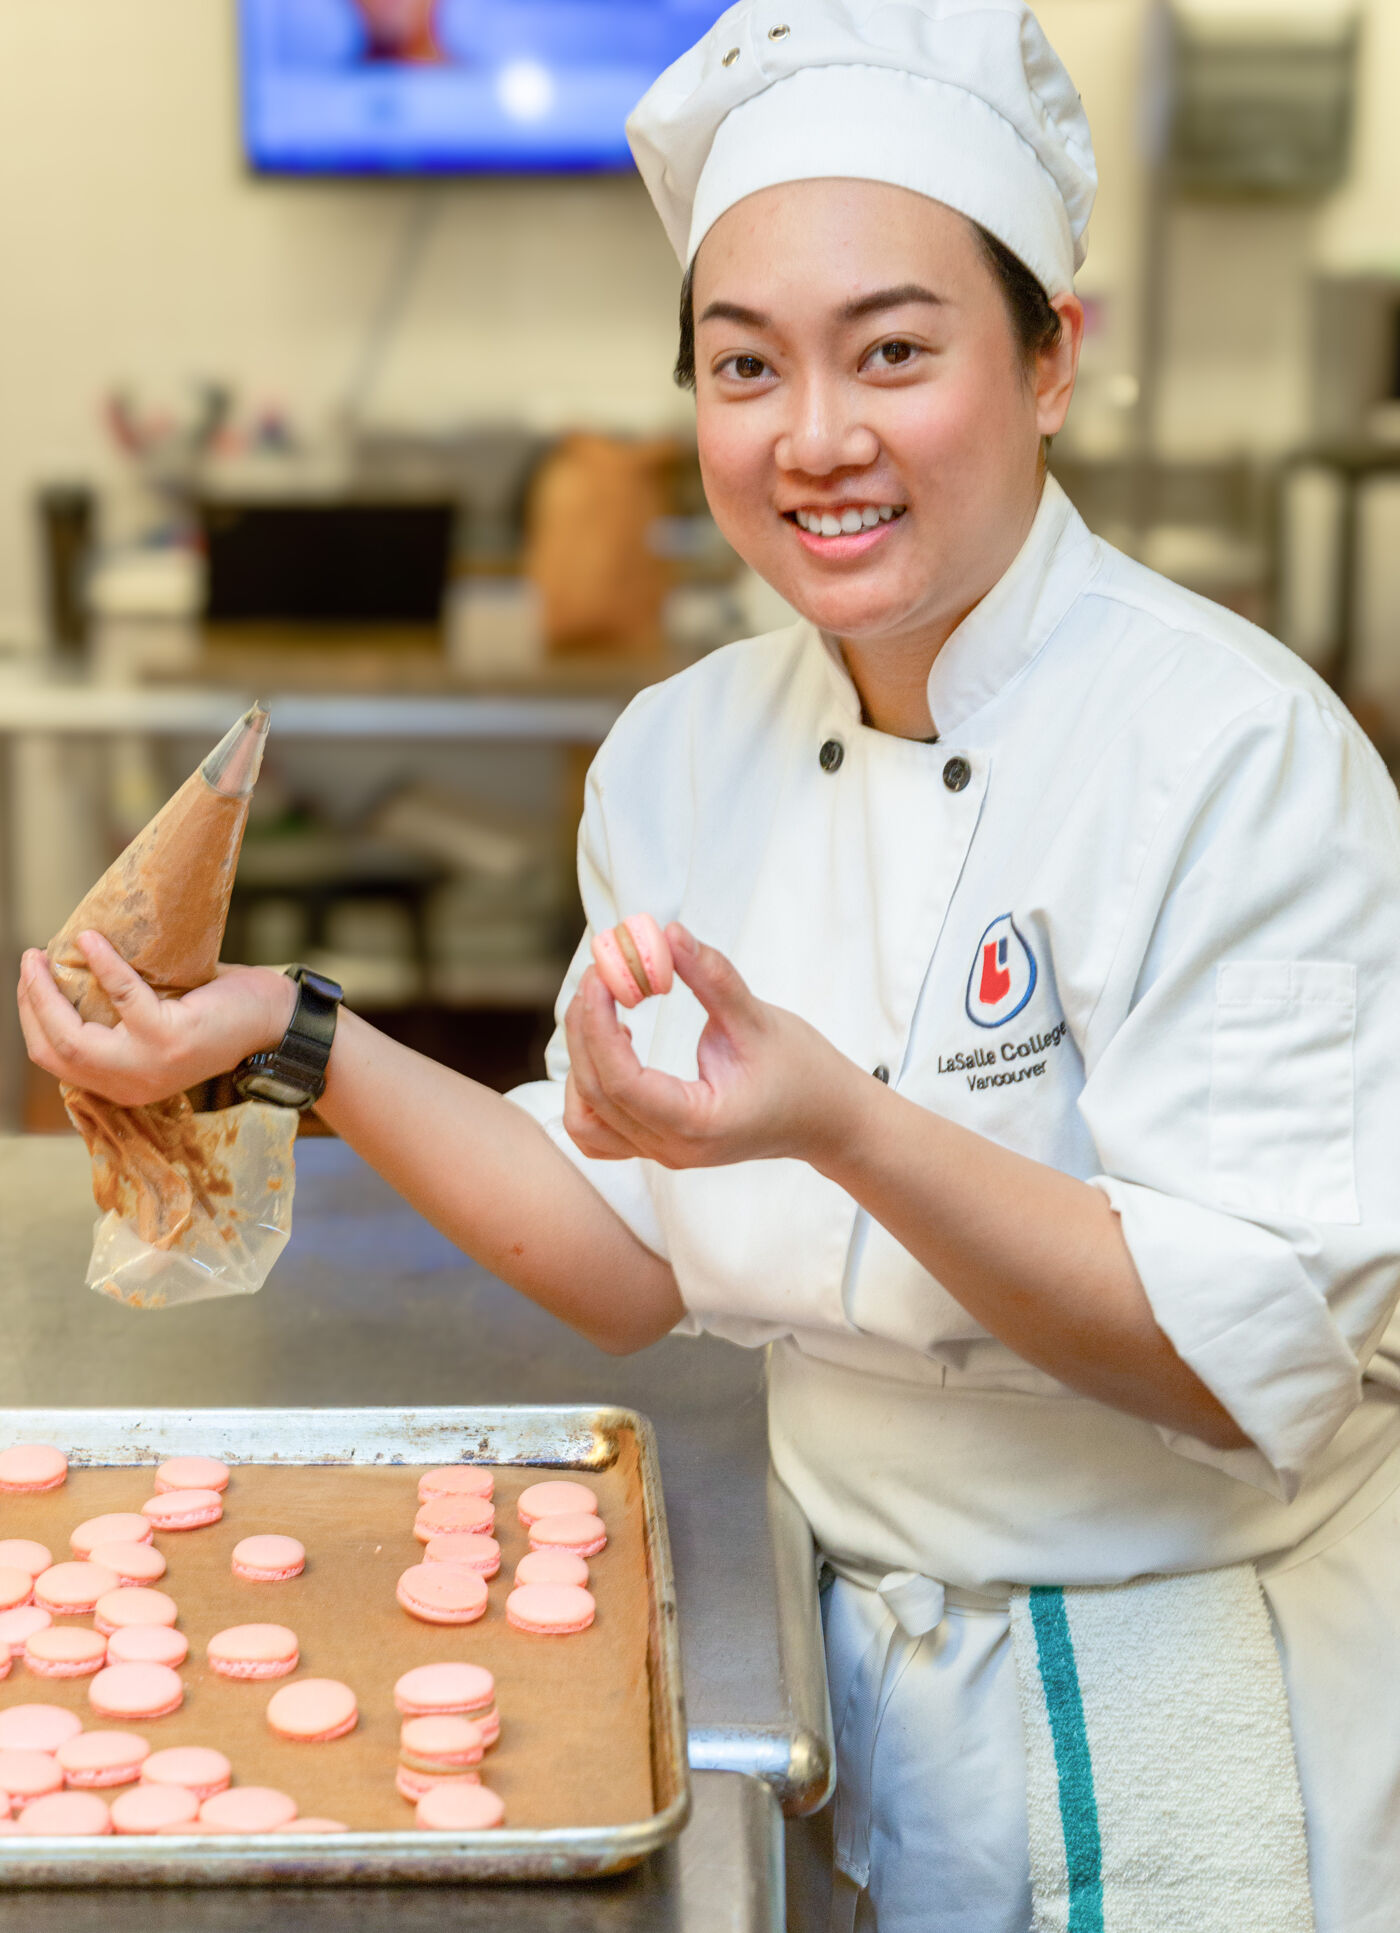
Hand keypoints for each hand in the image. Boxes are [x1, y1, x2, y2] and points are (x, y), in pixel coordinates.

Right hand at [17, 930, 296, 1106]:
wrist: (276, 1019)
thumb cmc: (218, 1012)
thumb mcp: (157, 1023)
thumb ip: (118, 1015)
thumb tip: (74, 967)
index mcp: (123, 1084)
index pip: (57, 1060)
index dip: (32, 1020)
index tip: (28, 982)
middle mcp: (131, 1084)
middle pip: (55, 1050)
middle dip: (30, 1004)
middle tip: (27, 962)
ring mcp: (150, 1065)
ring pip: (74, 1035)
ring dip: (47, 992)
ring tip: (40, 955)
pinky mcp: (169, 1038)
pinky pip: (122, 997)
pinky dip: (102, 965)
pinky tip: (90, 940)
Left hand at [562, 923, 864, 1169]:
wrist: (826, 1119)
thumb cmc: (802, 1072)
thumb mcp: (759, 1020)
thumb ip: (713, 978)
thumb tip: (668, 933)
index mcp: (697, 1125)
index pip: (621, 1082)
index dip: (598, 1025)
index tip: (600, 974)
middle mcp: (672, 1148)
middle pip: (594, 1094)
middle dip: (586, 1028)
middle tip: (600, 972)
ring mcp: (662, 1153)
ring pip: (586, 1119)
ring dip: (581, 1062)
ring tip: (604, 1011)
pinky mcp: (658, 1144)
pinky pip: (599, 1130)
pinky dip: (588, 1091)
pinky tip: (613, 1047)